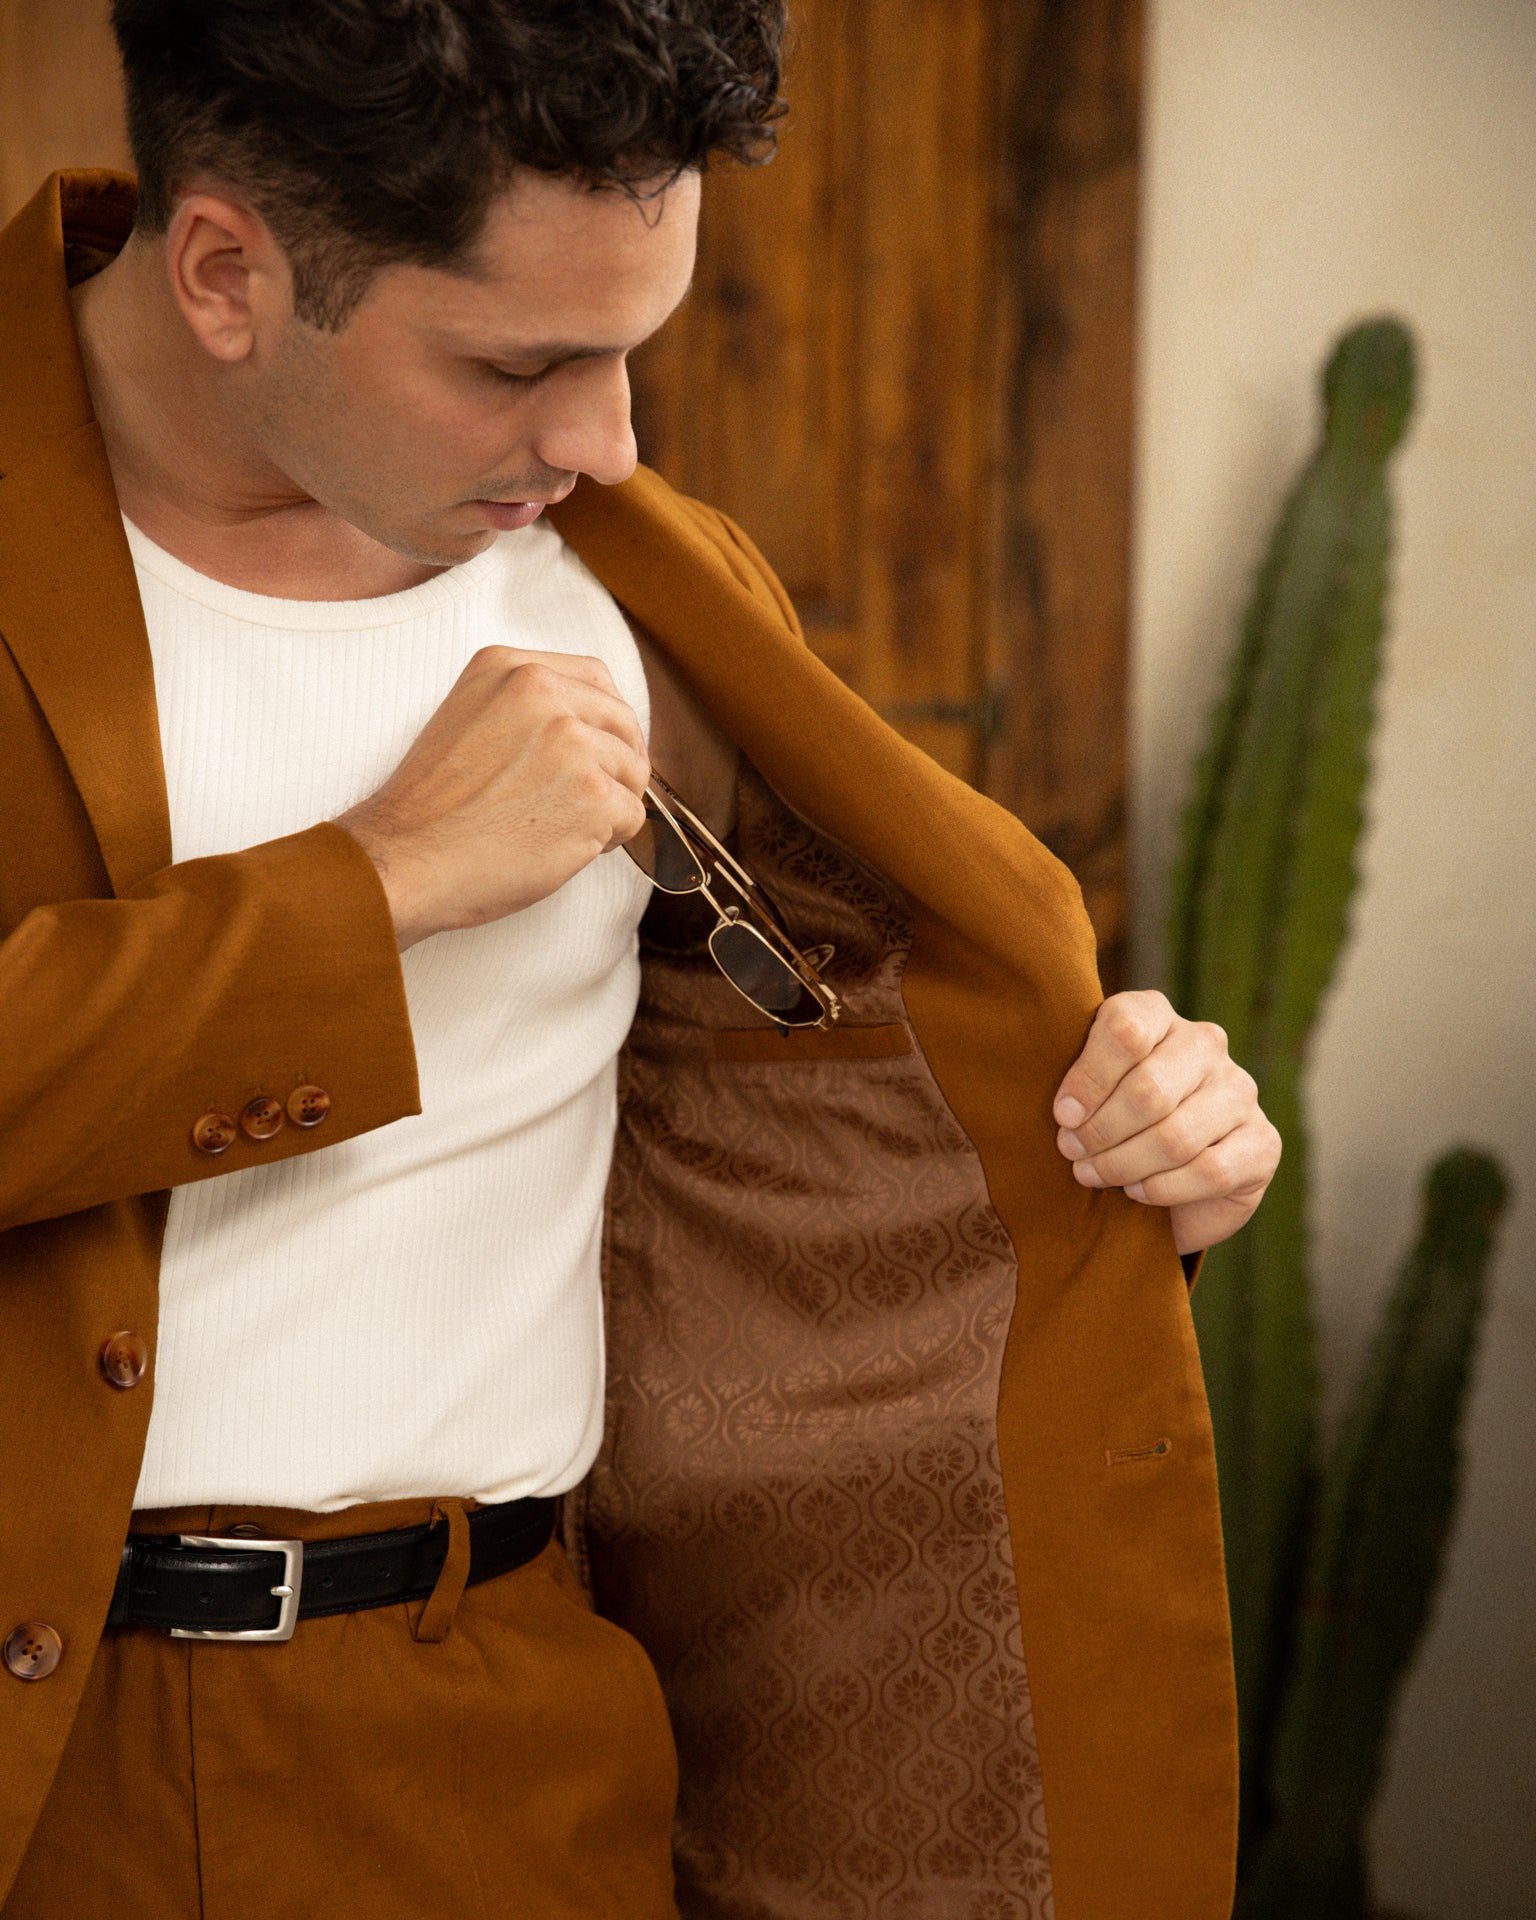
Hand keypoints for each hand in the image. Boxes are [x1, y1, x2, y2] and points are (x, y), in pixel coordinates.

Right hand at [336, 647, 648, 949]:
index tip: (595, 751)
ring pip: (633, 771)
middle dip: (615, 764)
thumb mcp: (469, 717)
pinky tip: (562, 844)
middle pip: (623, 723)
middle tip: (582, 799)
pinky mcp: (591, 794)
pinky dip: (609, 840)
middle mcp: (543, 692)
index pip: (596, 678)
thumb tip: (596, 724)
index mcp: (510, 667)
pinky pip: (633, 817)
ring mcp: (570, 742)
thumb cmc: (434, 807)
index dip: (605, 721)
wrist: (407, 860)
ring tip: (559, 825)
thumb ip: (527, 706)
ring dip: (609, 805)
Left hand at [1052, 990, 1281, 1255]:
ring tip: (1093, 1175)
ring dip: (1124, 1163)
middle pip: (1149, 1088)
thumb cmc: (1111, 1122)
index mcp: (1157, 1016)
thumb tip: (1067, 1114)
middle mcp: (1206, 1044)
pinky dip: (1162, 1188)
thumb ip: (1074, 1085)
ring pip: (1175, 1136)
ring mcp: (1240, 1091)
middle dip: (1101, 1130)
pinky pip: (1208, 1171)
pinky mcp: (1262, 1142)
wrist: (1168, 1180)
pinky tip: (1137, 1192)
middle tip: (1072, 1153)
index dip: (1089, 1078)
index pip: (1126, 1028)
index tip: (1062, 1116)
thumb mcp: (1086, 1092)